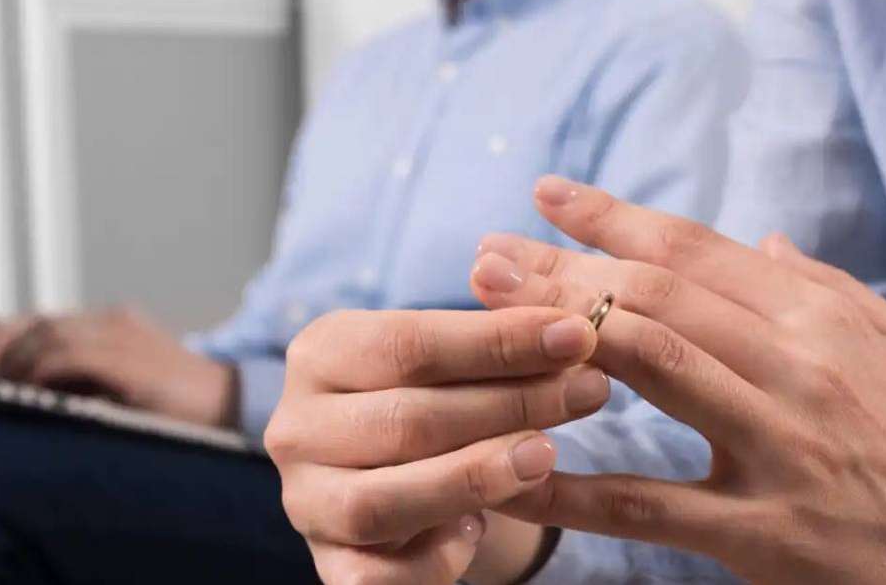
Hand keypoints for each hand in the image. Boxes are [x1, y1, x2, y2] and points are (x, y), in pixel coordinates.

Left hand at [0, 306, 232, 425]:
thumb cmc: (170, 404)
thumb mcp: (118, 386)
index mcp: (107, 325)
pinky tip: (26, 389)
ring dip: (9, 360)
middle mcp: (110, 322)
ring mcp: (122, 336)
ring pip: (47, 333)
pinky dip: (41, 370)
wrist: (228, 403)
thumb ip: (80, 378)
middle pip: (35, 321)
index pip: (37, 318)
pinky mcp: (130, 359)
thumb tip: (18, 391)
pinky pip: (72, 355)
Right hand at [265, 308, 608, 584]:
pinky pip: (374, 578)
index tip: (578, 335)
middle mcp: (296, 425)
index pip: (410, 342)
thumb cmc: (433, 398)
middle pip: (405, 421)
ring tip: (546, 456)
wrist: (397, 473)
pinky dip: (433, 560)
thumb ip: (495, 341)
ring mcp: (305, 501)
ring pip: (382, 501)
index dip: (499, 341)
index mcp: (321, 352)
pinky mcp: (328, 567)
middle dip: (509, 406)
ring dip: (472, 479)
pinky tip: (478, 531)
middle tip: (590, 392)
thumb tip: (571, 326)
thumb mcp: (453, 360)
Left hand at [469, 175, 885, 583]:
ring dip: (557, 332)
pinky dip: (577, 485)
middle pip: (655, 297)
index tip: (549, 193)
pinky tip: (516, 466)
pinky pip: (650, 504)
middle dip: (561, 267)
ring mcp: (780, 448)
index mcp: (821, 322)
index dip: (615, 216)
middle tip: (488, 254)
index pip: (697, 251)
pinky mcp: (765, 534)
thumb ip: (829, 289)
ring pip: (650, 367)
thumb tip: (767, 236)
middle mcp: (798, 369)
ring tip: (489, 313)